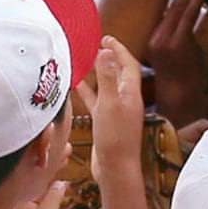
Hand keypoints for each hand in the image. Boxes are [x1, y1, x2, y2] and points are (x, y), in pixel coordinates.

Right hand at [89, 37, 145, 185]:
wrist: (115, 170)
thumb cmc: (115, 139)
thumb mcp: (109, 104)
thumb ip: (107, 77)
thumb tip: (106, 52)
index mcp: (131, 94)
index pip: (128, 64)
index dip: (119, 49)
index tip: (107, 38)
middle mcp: (126, 101)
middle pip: (118, 73)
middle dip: (108, 58)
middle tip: (96, 46)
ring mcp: (116, 112)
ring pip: (106, 87)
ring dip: (97, 74)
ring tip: (84, 61)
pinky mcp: (106, 123)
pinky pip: (97, 101)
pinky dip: (88, 92)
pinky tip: (77, 86)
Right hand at [144, 0, 207, 127]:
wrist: (179, 99)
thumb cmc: (181, 75)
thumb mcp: (177, 50)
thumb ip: (182, 30)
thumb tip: (191, 9)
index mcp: (152, 36)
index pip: (163, 7)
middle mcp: (154, 36)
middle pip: (169, 3)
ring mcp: (164, 40)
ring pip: (178, 7)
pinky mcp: (175, 44)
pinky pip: (187, 16)